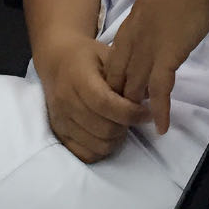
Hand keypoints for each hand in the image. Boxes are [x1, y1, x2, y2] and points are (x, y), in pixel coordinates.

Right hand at [38, 36, 149, 163]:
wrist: (56, 61)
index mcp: (78, 78)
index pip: (105, 104)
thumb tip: (152, 94)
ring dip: (116, 138)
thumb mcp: (108, 54)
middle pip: (104, 128)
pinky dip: (102, 149)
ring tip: (121, 123)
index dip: (130, 112)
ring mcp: (61, 120)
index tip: (147, 112)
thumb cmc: (87, 56)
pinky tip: (108, 134)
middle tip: (135, 116)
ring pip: (98, 144)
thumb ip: (128, 73)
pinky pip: (85, 154)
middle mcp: (66, 102)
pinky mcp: (59, 134)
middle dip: (126, 126)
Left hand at [105, 0, 208, 133]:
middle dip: (120, 97)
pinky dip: (160, 110)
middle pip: (119, 76)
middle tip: (125, 117)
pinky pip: (160, 91)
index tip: (121, 92)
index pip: (115, 59)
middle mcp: (134, 38)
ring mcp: (149, 48)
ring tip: (139, 125)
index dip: (116, 78)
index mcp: (132, 21)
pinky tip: (161, 126)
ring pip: (134, 87)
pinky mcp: (168, 56)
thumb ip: (156, 13)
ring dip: (136, 108)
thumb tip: (165, 21)